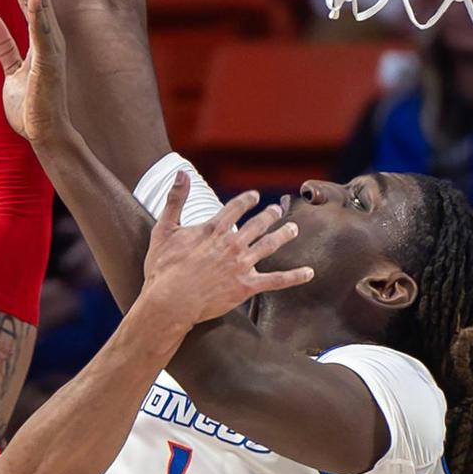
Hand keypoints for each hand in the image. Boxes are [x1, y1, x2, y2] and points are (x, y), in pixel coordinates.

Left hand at [0, 0, 70, 144]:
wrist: (44, 135)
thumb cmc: (30, 107)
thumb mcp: (10, 70)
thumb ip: (2, 44)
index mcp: (38, 34)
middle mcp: (47, 33)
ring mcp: (51, 45)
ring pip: (39, 0)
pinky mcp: (49, 60)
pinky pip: (42, 28)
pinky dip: (38, 6)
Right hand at [141, 174, 313, 329]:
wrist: (170, 300)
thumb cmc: (164, 267)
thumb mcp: (165, 229)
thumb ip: (175, 199)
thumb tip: (181, 173)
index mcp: (213, 229)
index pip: (235, 208)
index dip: (246, 200)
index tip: (254, 196)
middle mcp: (232, 243)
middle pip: (257, 224)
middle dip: (269, 215)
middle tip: (278, 210)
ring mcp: (242, 265)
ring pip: (269, 245)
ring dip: (283, 235)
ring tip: (293, 229)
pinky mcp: (247, 286)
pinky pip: (276, 280)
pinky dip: (294, 276)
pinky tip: (309, 272)